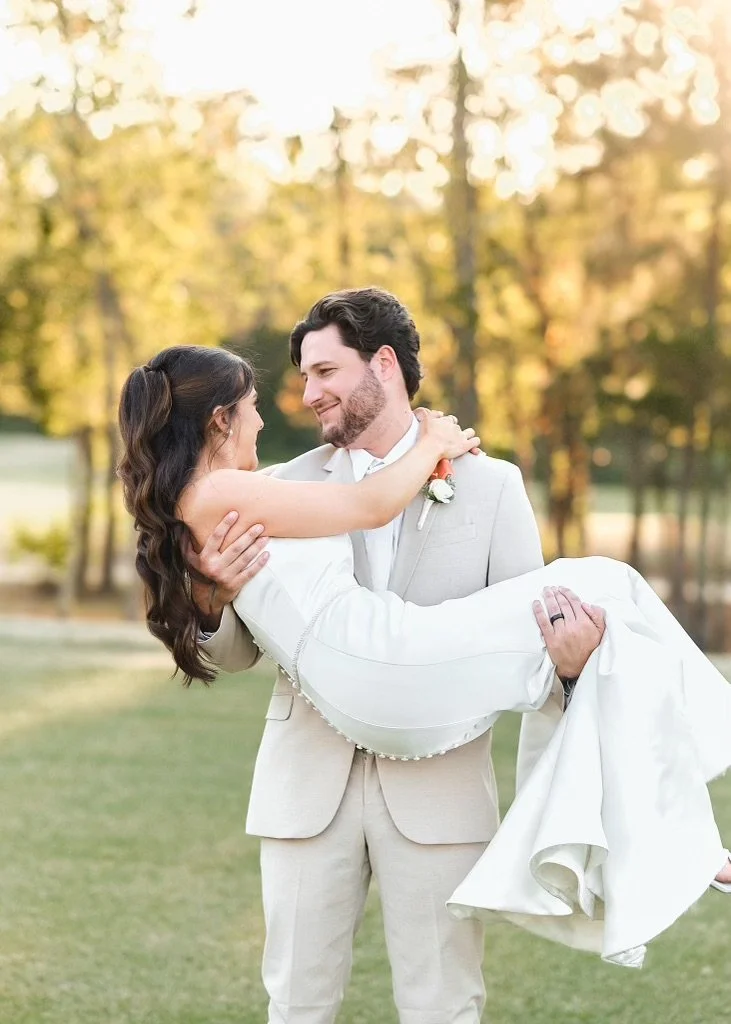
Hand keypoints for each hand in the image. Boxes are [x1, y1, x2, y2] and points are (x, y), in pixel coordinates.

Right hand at [182, 511, 269, 629]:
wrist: (207, 596)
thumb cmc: (201, 571)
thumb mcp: (190, 558)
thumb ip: (186, 543)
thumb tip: (181, 526)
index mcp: (205, 557)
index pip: (216, 538)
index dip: (225, 525)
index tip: (235, 514)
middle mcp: (215, 566)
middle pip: (234, 548)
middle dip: (248, 536)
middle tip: (259, 526)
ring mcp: (226, 576)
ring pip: (244, 559)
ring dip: (256, 547)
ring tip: (265, 537)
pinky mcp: (236, 584)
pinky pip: (249, 573)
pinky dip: (259, 564)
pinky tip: (267, 554)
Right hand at [415, 408, 480, 459]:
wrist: (431, 448)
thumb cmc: (426, 436)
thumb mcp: (426, 420)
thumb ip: (434, 414)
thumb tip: (441, 413)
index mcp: (446, 420)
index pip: (451, 420)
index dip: (449, 425)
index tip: (445, 431)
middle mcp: (455, 427)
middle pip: (458, 427)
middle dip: (455, 432)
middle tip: (450, 439)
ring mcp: (461, 436)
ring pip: (470, 432)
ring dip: (468, 435)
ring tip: (463, 441)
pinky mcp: (465, 445)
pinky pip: (476, 441)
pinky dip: (475, 443)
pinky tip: (472, 446)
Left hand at [532, 586, 605, 681]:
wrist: (579, 668)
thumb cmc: (591, 650)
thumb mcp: (601, 632)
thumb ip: (598, 616)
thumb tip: (586, 604)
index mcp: (585, 623)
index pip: (575, 603)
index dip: (568, 593)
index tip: (563, 589)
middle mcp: (573, 626)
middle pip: (563, 605)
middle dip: (556, 594)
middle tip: (551, 588)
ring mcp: (561, 632)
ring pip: (553, 611)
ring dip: (548, 598)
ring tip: (545, 591)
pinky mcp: (551, 639)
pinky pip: (543, 622)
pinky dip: (539, 611)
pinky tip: (536, 603)